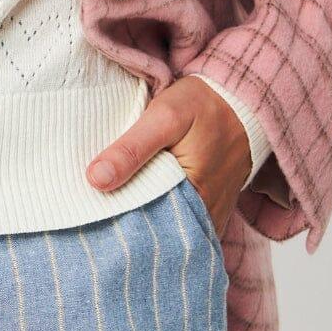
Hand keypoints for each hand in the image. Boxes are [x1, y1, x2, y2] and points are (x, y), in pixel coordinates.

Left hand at [87, 76, 251, 233]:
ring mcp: (211, 213)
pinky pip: (180, 220)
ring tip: (110, 210)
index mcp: (196, 199)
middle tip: (93, 214)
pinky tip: (137, 200)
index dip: (117, 225)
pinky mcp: (209, 206)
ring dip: (143, 220)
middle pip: (158, 233)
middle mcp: (208, 216)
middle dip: (127, 227)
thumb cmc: (203, 106)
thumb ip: (132, 149)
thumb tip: (96, 180)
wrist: (242, 97)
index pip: (148, 230)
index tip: (89, 215)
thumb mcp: (165, 118)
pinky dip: (158, 213)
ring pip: (168, 228)